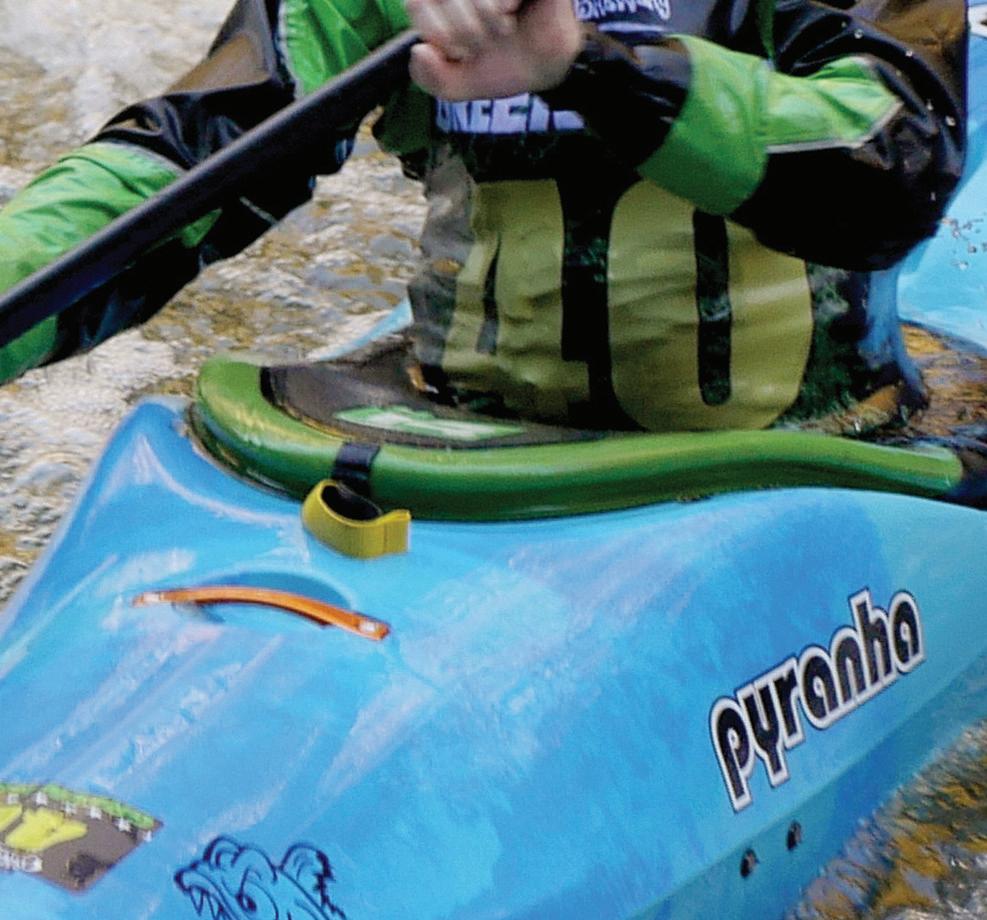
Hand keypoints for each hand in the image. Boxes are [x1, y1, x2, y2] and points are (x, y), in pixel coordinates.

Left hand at [406, 0, 583, 99]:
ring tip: (503, 28)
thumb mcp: (459, 84)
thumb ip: (431, 78)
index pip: (415, 3)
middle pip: (444, 0)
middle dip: (465, 34)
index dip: (437, 34)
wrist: (548, 66)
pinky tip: (513, 11)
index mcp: (436, 1)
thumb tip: (420, 52)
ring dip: (488, 23)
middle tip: (485, 42)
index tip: (457, 52)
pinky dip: (505, 5)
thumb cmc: (502, 64)